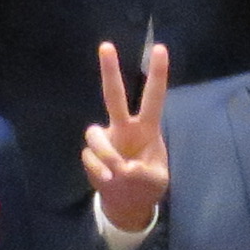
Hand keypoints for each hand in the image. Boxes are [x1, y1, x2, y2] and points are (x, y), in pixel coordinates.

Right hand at [82, 40, 172, 237]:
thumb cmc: (147, 185)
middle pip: (114, 95)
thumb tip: (122, 168)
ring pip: (94, 133)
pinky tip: (108, 180)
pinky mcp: (91, 155)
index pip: (153, 97)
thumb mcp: (156, 181)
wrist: (127, 204)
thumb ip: (144, 174)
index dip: (157, 74)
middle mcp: (124, 128)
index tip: (160, 48)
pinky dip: (98, 169)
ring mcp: (106, 140)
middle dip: (110, 71)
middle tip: (106, 45)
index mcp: (147, 128)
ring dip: (105, 152)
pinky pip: (89, 156)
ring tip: (115, 172)